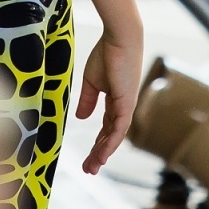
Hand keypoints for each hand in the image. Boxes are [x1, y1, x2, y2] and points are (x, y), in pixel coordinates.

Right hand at [76, 26, 144, 172]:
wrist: (119, 38)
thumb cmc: (107, 53)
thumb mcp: (92, 81)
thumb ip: (88, 100)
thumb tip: (81, 118)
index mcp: (114, 101)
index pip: (105, 127)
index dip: (96, 143)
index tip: (86, 158)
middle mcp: (122, 107)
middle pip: (110, 136)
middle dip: (99, 154)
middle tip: (89, 170)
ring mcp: (126, 106)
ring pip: (115, 137)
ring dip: (103, 153)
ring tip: (93, 167)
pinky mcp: (127, 103)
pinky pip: (119, 128)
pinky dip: (110, 142)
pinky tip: (102, 154)